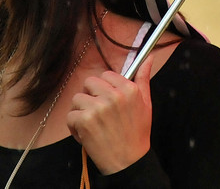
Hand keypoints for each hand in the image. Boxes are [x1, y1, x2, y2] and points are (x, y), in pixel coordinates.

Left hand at [67, 56, 153, 174]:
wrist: (128, 162)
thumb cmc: (137, 133)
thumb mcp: (146, 104)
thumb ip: (144, 78)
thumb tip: (149, 57)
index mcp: (129, 89)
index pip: (106, 75)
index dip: (104, 89)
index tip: (107, 101)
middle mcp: (113, 95)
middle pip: (89, 83)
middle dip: (91, 97)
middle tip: (98, 113)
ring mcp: (98, 107)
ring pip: (77, 99)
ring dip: (81, 112)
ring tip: (92, 125)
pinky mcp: (85, 121)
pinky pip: (70, 115)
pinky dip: (74, 127)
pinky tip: (86, 134)